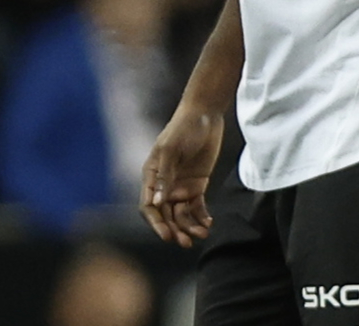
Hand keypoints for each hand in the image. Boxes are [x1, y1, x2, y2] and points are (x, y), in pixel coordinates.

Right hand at [140, 104, 223, 247]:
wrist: (204, 116)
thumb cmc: (182, 129)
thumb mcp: (171, 151)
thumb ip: (165, 176)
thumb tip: (158, 203)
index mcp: (151, 176)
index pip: (149, 206)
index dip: (156, 223)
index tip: (167, 236)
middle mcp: (164, 184)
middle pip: (166, 215)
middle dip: (175, 229)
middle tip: (186, 243)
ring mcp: (180, 186)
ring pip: (182, 214)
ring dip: (189, 226)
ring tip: (202, 234)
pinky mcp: (197, 185)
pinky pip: (197, 207)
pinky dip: (201, 217)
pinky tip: (208, 223)